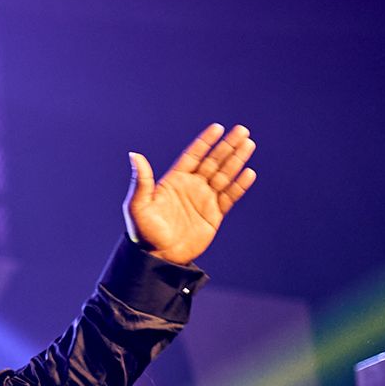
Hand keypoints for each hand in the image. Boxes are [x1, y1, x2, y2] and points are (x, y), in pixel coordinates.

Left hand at [124, 124, 256, 264]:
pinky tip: (249, 173)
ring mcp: (204, 200)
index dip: (205, 142)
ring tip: (249, 144)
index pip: (193, 156)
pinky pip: (229, 197)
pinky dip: (239, 185)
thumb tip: (134, 155)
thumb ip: (141, 181)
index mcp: (174, 181)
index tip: (218, 127)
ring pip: (224, 175)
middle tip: (242, 130)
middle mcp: (191, 187)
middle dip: (227, 146)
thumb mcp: (138, 206)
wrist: (158, 258)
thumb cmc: (144, 232)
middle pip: (213, 161)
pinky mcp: (214, 215)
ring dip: (236, 160)